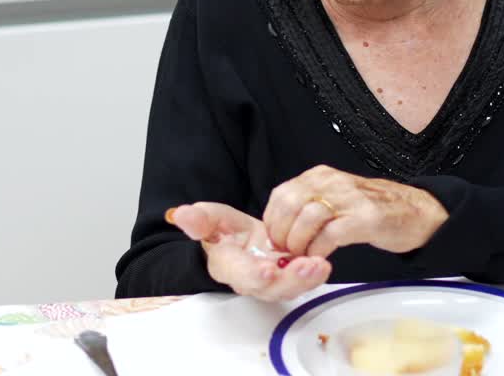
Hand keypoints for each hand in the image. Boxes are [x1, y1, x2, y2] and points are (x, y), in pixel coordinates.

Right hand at [168, 202, 331, 300]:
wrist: (238, 239)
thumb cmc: (222, 232)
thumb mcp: (209, 219)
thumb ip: (198, 219)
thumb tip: (180, 215)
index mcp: (228, 266)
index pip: (239, 274)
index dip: (253, 275)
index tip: (267, 269)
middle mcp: (251, 280)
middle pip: (269, 288)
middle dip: (289, 280)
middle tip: (306, 266)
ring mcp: (271, 280)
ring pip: (288, 288)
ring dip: (306, 279)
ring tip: (320, 265)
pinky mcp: (288, 275)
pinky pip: (301, 281)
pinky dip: (314, 275)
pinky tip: (323, 263)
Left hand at [262, 165, 447, 258]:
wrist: (416, 211)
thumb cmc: (372, 209)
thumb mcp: (335, 198)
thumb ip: (308, 207)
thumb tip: (279, 231)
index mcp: (321, 176)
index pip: (281, 194)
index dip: (272, 221)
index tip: (274, 240)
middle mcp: (333, 182)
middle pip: (290, 204)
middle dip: (282, 233)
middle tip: (286, 252)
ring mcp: (350, 199)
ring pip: (307, 218)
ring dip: (299, 243)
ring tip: (302, 256)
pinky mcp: (366, 218)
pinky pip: (331, 233)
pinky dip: (319, 249)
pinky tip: (320, 257)